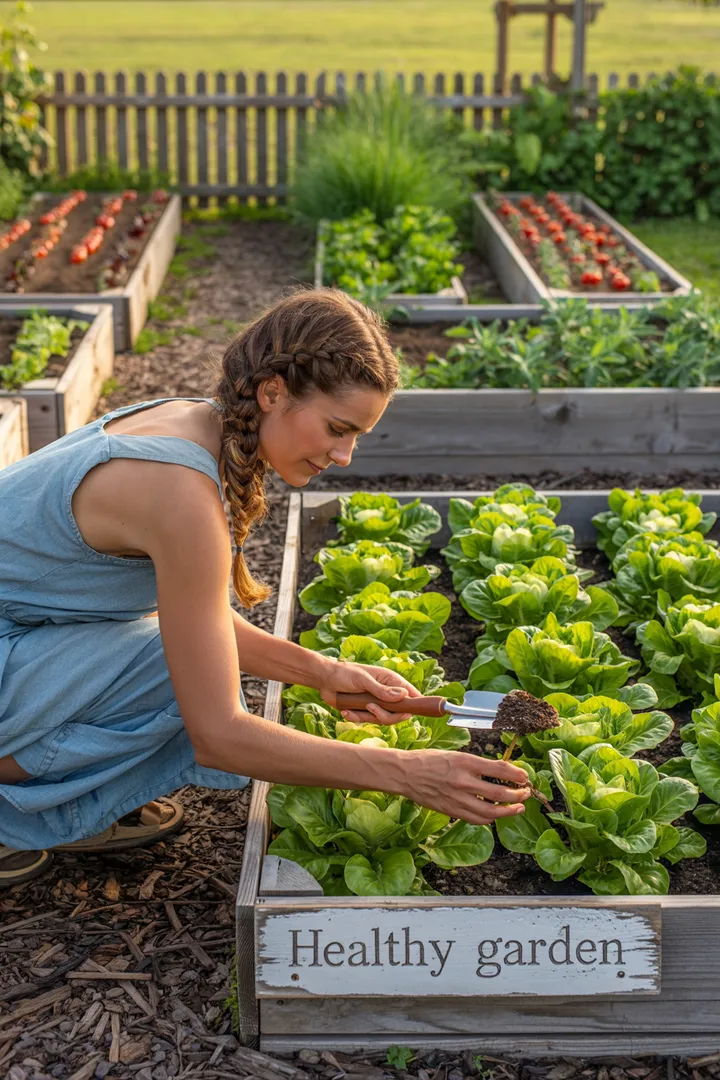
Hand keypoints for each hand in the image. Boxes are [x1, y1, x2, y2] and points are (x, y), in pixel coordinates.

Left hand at [319, 661, 421, 724]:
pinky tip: (346, 710)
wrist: (325, 679)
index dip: (413, 704)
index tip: (407, 712)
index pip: (411, 694)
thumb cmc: (345, 673)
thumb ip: (382, 690)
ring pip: (383, 719)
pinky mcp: (365, 711)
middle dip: (385, 714)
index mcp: (391, 681)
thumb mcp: (363, 680)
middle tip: (370, 707)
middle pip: (399, 712)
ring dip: (367, 716)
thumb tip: (404, 695)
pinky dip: (356, 718)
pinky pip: (367, 721)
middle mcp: (386, 693)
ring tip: (353, 707)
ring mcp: (376, 703)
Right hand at [399, 748, 531, 824]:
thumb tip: (502, 771)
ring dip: (508, 811)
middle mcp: (463, 781)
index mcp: (465, 762)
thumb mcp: (456, 754)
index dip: (516, 775)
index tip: (524, 777)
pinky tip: (496, 814)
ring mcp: (457, 798)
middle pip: (499, 794)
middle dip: (518, 795)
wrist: (406, 773)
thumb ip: (478, 764)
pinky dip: (490, 818)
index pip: (499, 769)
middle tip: (526, 793)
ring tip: (518, 808)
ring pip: (490, 811)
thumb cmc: (430, 760)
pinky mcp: (451, 811)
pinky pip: (476, 819)